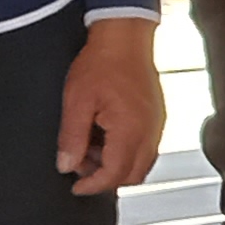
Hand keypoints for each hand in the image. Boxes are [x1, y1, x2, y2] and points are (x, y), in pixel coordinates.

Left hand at [56, 19, 165, 195]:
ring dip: (117, 165)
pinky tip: (107, 135)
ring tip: (92, 146)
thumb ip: (72, 137)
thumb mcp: (76, 101)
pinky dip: (126, 151)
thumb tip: (67, 165)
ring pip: (141, 163)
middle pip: (133, 175)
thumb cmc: (102, 63)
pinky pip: (146, 147)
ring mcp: (157, 125)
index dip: (94, 185)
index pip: (115, 174)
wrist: (125, 38)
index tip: (76, 187)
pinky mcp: (157, 118)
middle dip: (106, 177)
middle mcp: (149, 131)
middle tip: (81, 165)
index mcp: (130, 130)